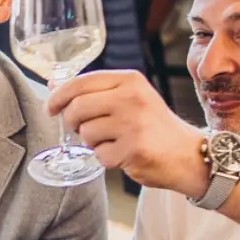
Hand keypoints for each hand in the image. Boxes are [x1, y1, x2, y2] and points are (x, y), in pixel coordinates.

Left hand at [47, 71, 209, 198]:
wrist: (188, 155)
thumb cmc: (155, 127)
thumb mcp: (131, 98)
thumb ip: (96, 92)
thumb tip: (54, 86)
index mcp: (130, 80)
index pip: (81, 82)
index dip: (58, 96)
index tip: (50, 107)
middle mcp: (131, 98)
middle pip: (77, 107)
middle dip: (73, 122)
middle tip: (84, 129)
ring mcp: (133, 124)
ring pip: (85, 133)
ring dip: (93, 143)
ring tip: (114, 141)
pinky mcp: (133, 150)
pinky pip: (99, 155)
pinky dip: (106, 159)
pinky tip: (124, 155)